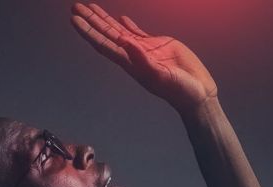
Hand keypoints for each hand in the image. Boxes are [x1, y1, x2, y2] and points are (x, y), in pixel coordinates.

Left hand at [71, 3, 217, 111]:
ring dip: (104, 20)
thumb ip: (143, 60)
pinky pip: (138, 33)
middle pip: (106, 34)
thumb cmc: (179, 90)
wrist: (197, 93)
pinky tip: (120, 18)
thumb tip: (125, 42)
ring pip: (119, 31)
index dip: (88, 32)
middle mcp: (133, 55)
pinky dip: (127, 24)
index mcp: (130, 63)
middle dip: (91, 21)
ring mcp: (144, 50)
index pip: (104, 44)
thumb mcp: (160, 76)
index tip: (75, 19)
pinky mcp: (157, 46)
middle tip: (75, 7)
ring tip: (91, 7)